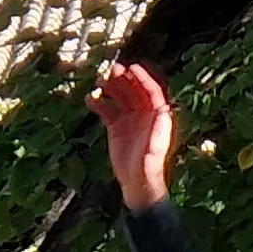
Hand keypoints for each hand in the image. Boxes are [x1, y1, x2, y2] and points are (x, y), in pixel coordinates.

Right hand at [90, 64, 175, 210]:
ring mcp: (129, 120)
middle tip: (112, 69)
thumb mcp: (154, 149)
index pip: (150, 91)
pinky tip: (90, 99)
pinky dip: (99, 104)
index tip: (132, 68)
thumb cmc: (149, 167)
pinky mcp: (116, 128)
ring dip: (110, 88)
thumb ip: (158, 130)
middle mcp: (143, 115)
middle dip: (124, 79)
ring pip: (119, 97)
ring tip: (100, 81)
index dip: (142, 78)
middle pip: (134, 90)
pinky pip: (107, 110)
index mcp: (156, 116)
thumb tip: (162, 109)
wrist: (137, 183)